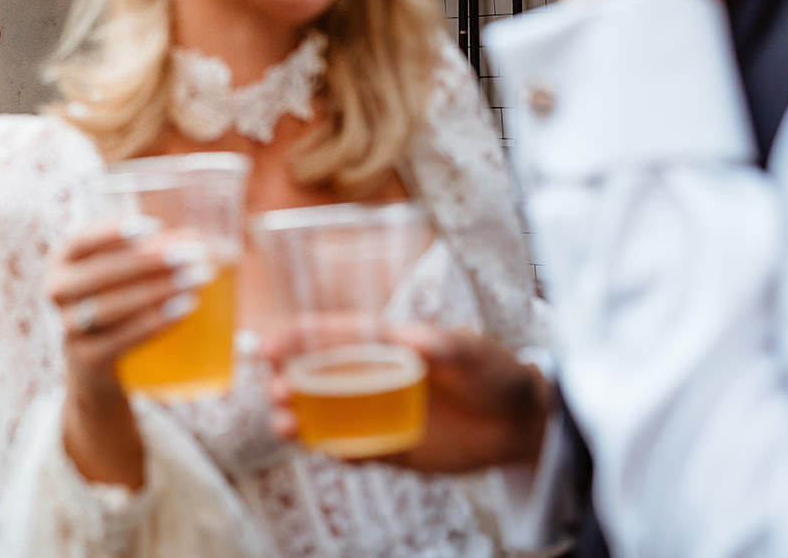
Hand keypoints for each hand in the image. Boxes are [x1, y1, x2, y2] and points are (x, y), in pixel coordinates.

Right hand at [45, 218, 216, 486]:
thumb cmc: (120, 298)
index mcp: (63, 260)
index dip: (113, 232)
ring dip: (157, 291)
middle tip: (192, 255)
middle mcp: (57, 291)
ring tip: (196, 280)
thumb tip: (207, 240)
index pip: (81, 240)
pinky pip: (119, 340)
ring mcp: (69, 328)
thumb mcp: (122, 272)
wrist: (95, 362)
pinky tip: (184, 309)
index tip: (153, 226)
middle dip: (150, 261)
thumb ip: (156, 251)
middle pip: (102, 273)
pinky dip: (153, 324)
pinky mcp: (87, 358)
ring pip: (110, 307)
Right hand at [266, 321, 549, 472]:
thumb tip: (410, 340)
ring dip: (301, 419)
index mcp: (384, 344)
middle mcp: (372, 376)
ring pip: (326, 416)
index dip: (298, 337)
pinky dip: (337, 451)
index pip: (333, 336)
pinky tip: (327, 452)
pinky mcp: (390, 447)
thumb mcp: (470, 351)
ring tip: (283, 426)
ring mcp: (378, 413)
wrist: (518, 422)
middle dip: (289, 381)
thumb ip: (441, 346)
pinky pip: (355, 450)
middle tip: (276, 390)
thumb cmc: (493, 372)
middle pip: (317, 376)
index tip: (269, 343)